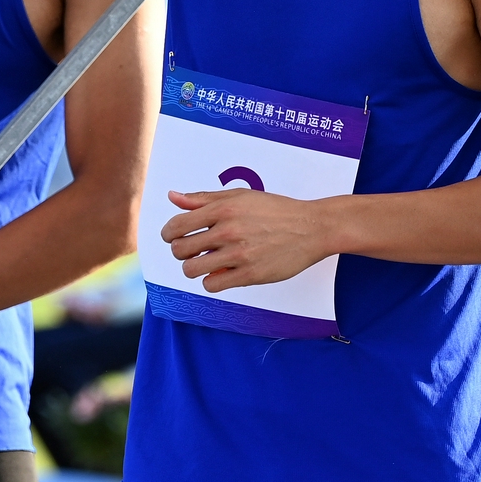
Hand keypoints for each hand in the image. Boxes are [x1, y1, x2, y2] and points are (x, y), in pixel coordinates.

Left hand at [160, 187, 331, 290]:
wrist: (311, 228)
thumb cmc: (275, 210)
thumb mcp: (239, 196)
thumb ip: (204, 199)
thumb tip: (173, 197)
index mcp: (223, 208)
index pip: (177, 226)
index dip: (169, 234)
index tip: (174, 237)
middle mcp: (228, 230)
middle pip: (180, 249)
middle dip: (181, 252)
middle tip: (193, 251)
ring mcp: (238, 254)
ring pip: (192, 269)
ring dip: (194, 268)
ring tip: (205, 263)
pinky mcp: (250, 274)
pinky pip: (212, 284)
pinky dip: (212, 280)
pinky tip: (221, 273)